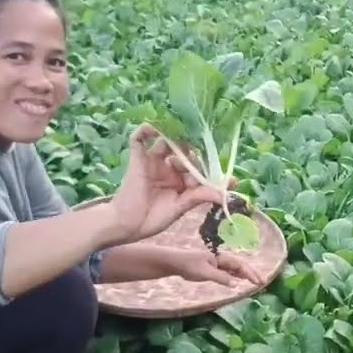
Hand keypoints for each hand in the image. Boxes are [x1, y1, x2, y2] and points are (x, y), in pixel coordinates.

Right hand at [107, 124, 230, 243]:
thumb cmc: (152, 219)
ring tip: (181, 144)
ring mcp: (152, 162)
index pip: (197, 167)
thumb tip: (226, 194)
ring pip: (165, 142)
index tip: (226, 176)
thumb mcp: (181, 207)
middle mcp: (167, 168)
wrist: (126, 225)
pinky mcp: (137, 159)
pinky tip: (155, 127)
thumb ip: (201, 196)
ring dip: (175, 140)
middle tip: (198, 161)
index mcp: (180, 180)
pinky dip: (146, 130)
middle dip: (192, 154)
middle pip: (183, 151)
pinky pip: (138, 139)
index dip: (209, 168)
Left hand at [168, 249, 263, 286]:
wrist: (175, 262)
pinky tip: (240, 280)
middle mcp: (221, 259)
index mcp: (221, 258)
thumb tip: (237, 284)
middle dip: (252, 273)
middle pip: (241, 265)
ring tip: (256, 282)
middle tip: (263, 282)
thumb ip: (221, 278)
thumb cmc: (188, 266)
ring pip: (235, 268)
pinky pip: (228, 271)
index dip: (250, 273)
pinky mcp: (212, 268)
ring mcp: (217, 263)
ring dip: (246, 274)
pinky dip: (237, 276)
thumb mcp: (205, 273)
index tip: (259, 282)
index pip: (240, 265)